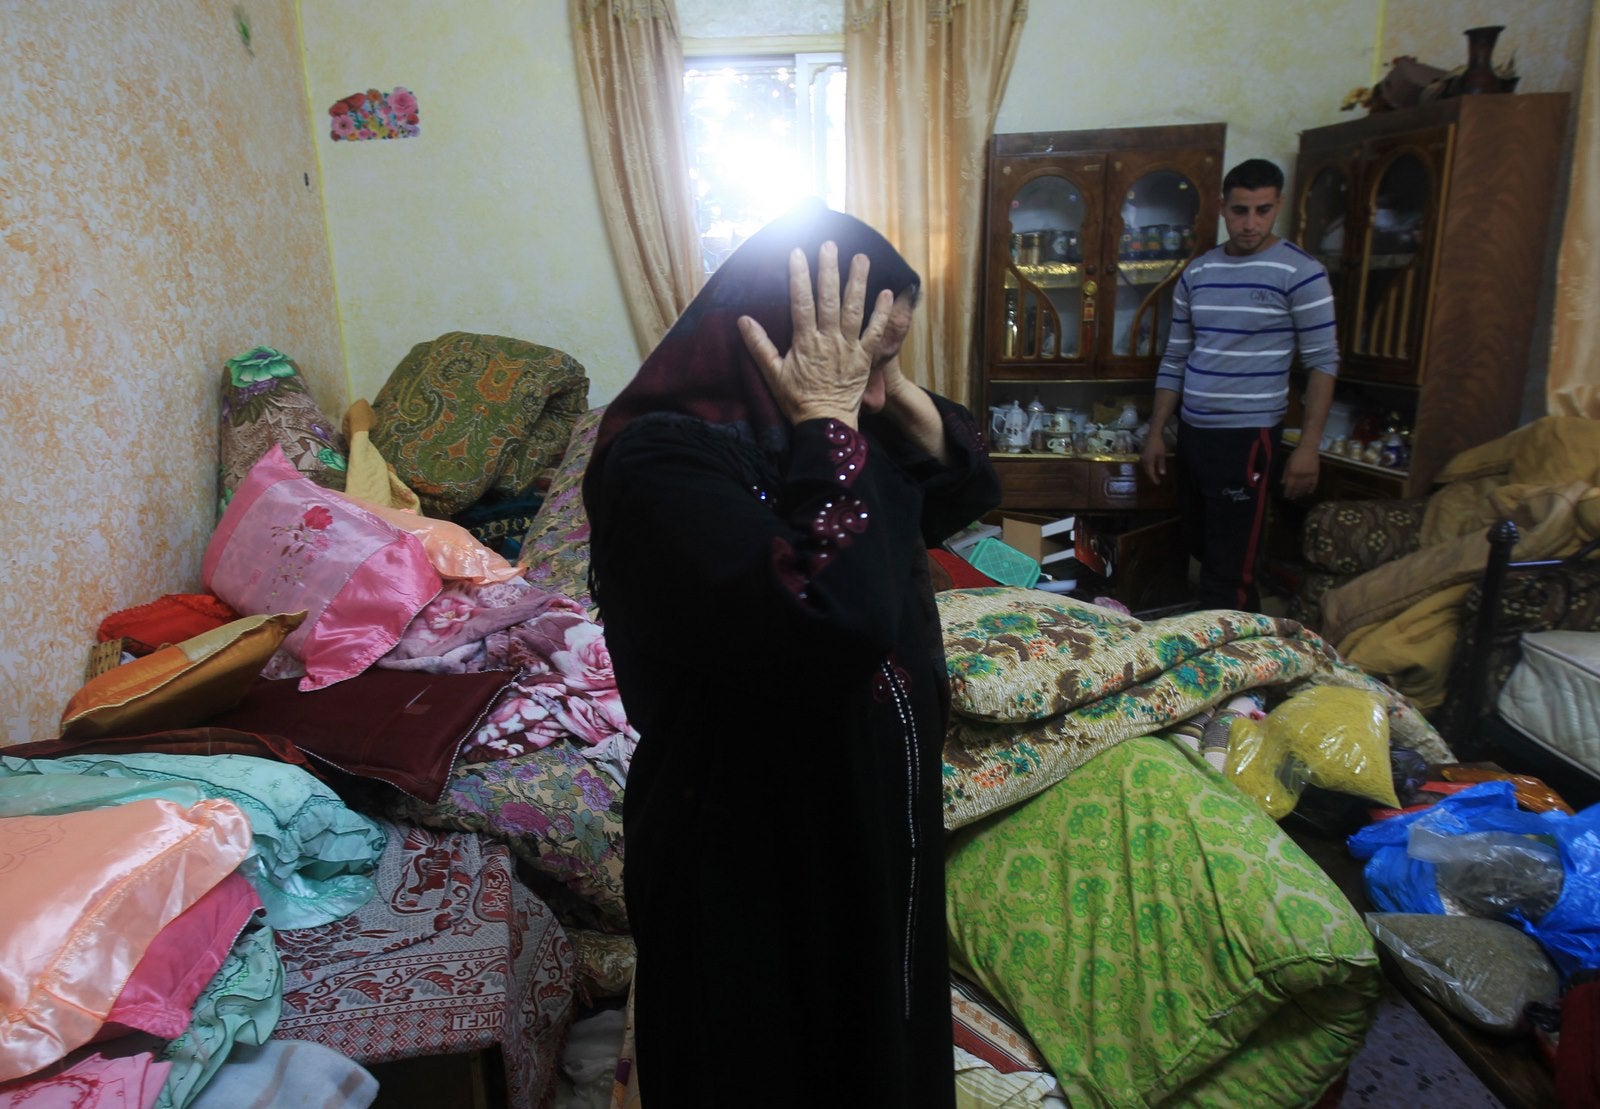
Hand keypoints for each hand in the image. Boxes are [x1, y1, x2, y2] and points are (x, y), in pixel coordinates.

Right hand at [738, 242, 894, 427]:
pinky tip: (886, 293)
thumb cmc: (797, 400)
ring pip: (854, 310)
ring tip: (861, 258)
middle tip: (830, 245)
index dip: (799, 277)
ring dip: (858, 282)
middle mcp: (828, 340)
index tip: (797, 253)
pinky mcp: (865, 357)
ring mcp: (849, 348)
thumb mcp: (772, 375)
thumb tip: (743, 320)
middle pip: (829, 299)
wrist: (826, 423)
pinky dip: (882, 313)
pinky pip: (876, 332)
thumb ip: (759, 346)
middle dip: (829, 270)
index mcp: (805, 342)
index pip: (801, 303)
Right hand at [1140, 434, 1166, 483]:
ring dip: (1149, 472)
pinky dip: (1148, 467)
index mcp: (1148, 461)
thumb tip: (1162, 474)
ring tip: (1153, 475)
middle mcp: (1144, 460)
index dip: (1154, 478)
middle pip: (1147, 471)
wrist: (1153, 435)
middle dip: (1151, 476)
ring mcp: (1142, 457)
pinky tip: (1151, 467)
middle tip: (1156, 480)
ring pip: (1145, 467)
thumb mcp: (1161, 455)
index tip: (1158, 483)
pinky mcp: (1143, 454)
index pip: (1150, 473)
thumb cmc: (1158, 445)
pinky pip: (1145, 463)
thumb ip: (1161, 465)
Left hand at [1282, 441, 1319, 499]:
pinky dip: (1311, 488)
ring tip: (1299, 496)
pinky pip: (1314, 483)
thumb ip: (1285, 473)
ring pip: (1305, 487)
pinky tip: (1309, 492)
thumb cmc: (1296, 455)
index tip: (1286, 496)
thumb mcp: (1288, 463)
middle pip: (1297, 487)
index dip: (1288, 491)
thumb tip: (1282, 483)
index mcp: (1293, 472)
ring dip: (1301, 492)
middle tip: (1292, 498)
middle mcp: (1300, 475)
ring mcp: (1309, 474)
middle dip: (1294, 494)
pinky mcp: (1316, 473)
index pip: (1290, 485)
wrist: (1308, 448)